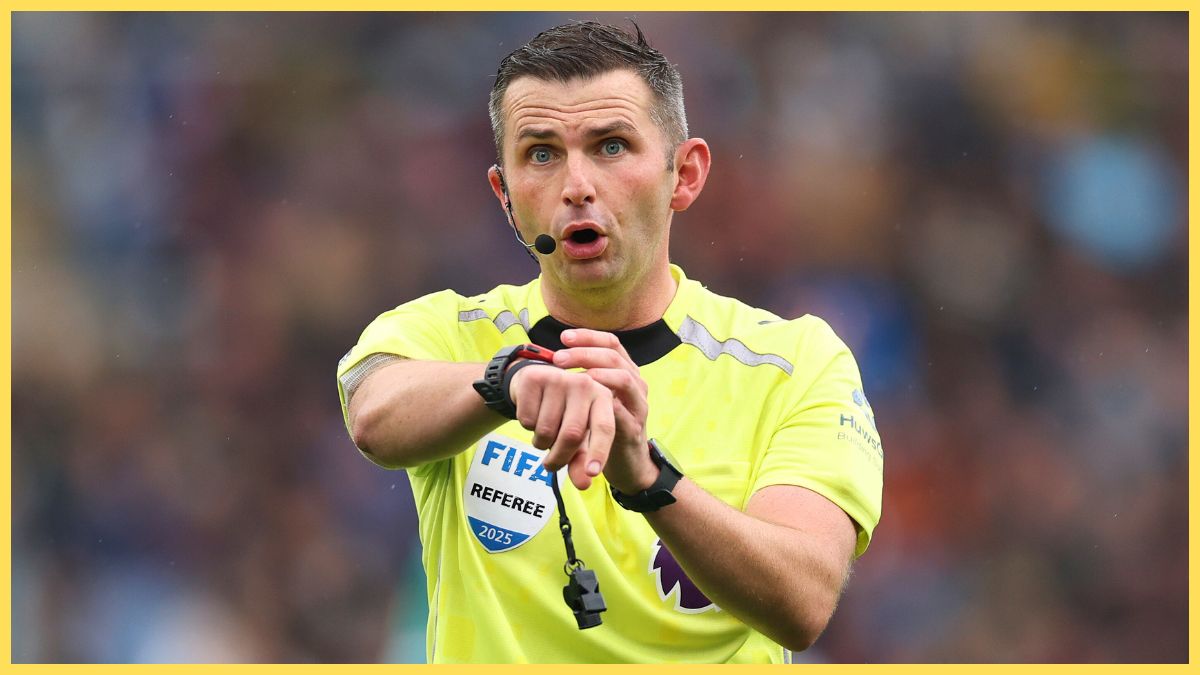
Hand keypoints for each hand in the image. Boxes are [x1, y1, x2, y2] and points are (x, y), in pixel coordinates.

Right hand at [508, 361, 614, 490]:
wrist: (535, 383)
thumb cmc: (563, 413)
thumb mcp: (577, 437)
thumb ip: (581, 461)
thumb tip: (584, 484)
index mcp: (602, 396)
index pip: (605, 427)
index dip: (599, 451)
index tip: (592, 474)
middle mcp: (584, 383)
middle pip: (572, 434)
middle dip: (559, 457)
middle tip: (551, 465)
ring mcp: (558, 378)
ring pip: (546, 429)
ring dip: (540, 443)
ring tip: (543, 433)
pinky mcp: (534, 378)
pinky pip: (527, 419)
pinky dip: (527, 427)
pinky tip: (533, 415)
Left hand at [551, 329, 658, 493]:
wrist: (629, 466)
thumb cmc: (606, 427)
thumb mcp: (597, 398)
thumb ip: (585, 378)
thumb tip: (556, 356)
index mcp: (626, 373)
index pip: (611, 343)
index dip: (588, 337)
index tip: (564, 337)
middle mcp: (636, 385)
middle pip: (614, 357)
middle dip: (585, 354)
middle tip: (559, 358)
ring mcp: (638, 407)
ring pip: (624, 379)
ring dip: (597, 374)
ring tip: (573, 378)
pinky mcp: (633, 430)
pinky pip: (622, 412)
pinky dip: (603, 404)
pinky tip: (584, 404)